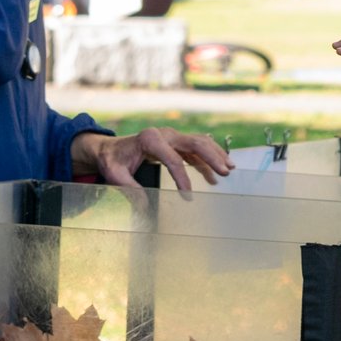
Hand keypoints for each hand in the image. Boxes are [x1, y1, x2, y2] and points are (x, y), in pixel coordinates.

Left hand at [72, 127, 232, 193]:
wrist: (110, 148)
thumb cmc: (113, 161)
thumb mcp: (115, 176)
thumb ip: (130, 190)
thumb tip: (145, 207)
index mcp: (149, 139)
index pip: (173, 160)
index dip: (182, 179)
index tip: (188, 197)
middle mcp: (164, 134)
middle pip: (195, 143)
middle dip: (212, 157)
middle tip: (225, 172)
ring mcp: (172, 136)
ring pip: (200, 142)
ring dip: (216, 155)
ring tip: (230, 169)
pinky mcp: (175, 142)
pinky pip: (196, 148)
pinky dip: (209, 158)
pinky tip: (217, 172)